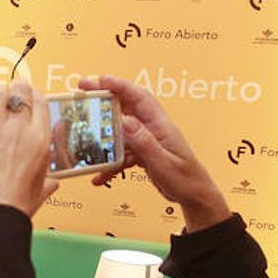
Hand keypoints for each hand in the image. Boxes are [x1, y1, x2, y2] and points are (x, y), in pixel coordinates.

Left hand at [0, 81, 57, 216]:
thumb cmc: (17, 206)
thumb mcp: (41, 191)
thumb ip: (47, 181)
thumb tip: (52, 183)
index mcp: (39, 140)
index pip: (41, 102)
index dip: (35, 95)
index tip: (32, 97)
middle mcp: (18, 131)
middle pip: (20, 92)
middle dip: (17, 88)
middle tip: (13, 91)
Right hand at [79, 75, 231, 231]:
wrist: (195, 196)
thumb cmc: (186, 180)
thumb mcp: (163, 162)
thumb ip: (144, 141)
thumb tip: (125, 121)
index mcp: (161, 125)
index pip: (139, 97)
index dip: (119, 85)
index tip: (99, 80)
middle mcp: (153, 128)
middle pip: (126, 106)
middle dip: (104, 96)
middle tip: (83, 91)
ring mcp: (148, 140)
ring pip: (121, 129)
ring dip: (103, 129)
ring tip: (84, 128)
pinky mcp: (144, 153)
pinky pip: (123, 152)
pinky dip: (110, 162)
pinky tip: (100, 175)